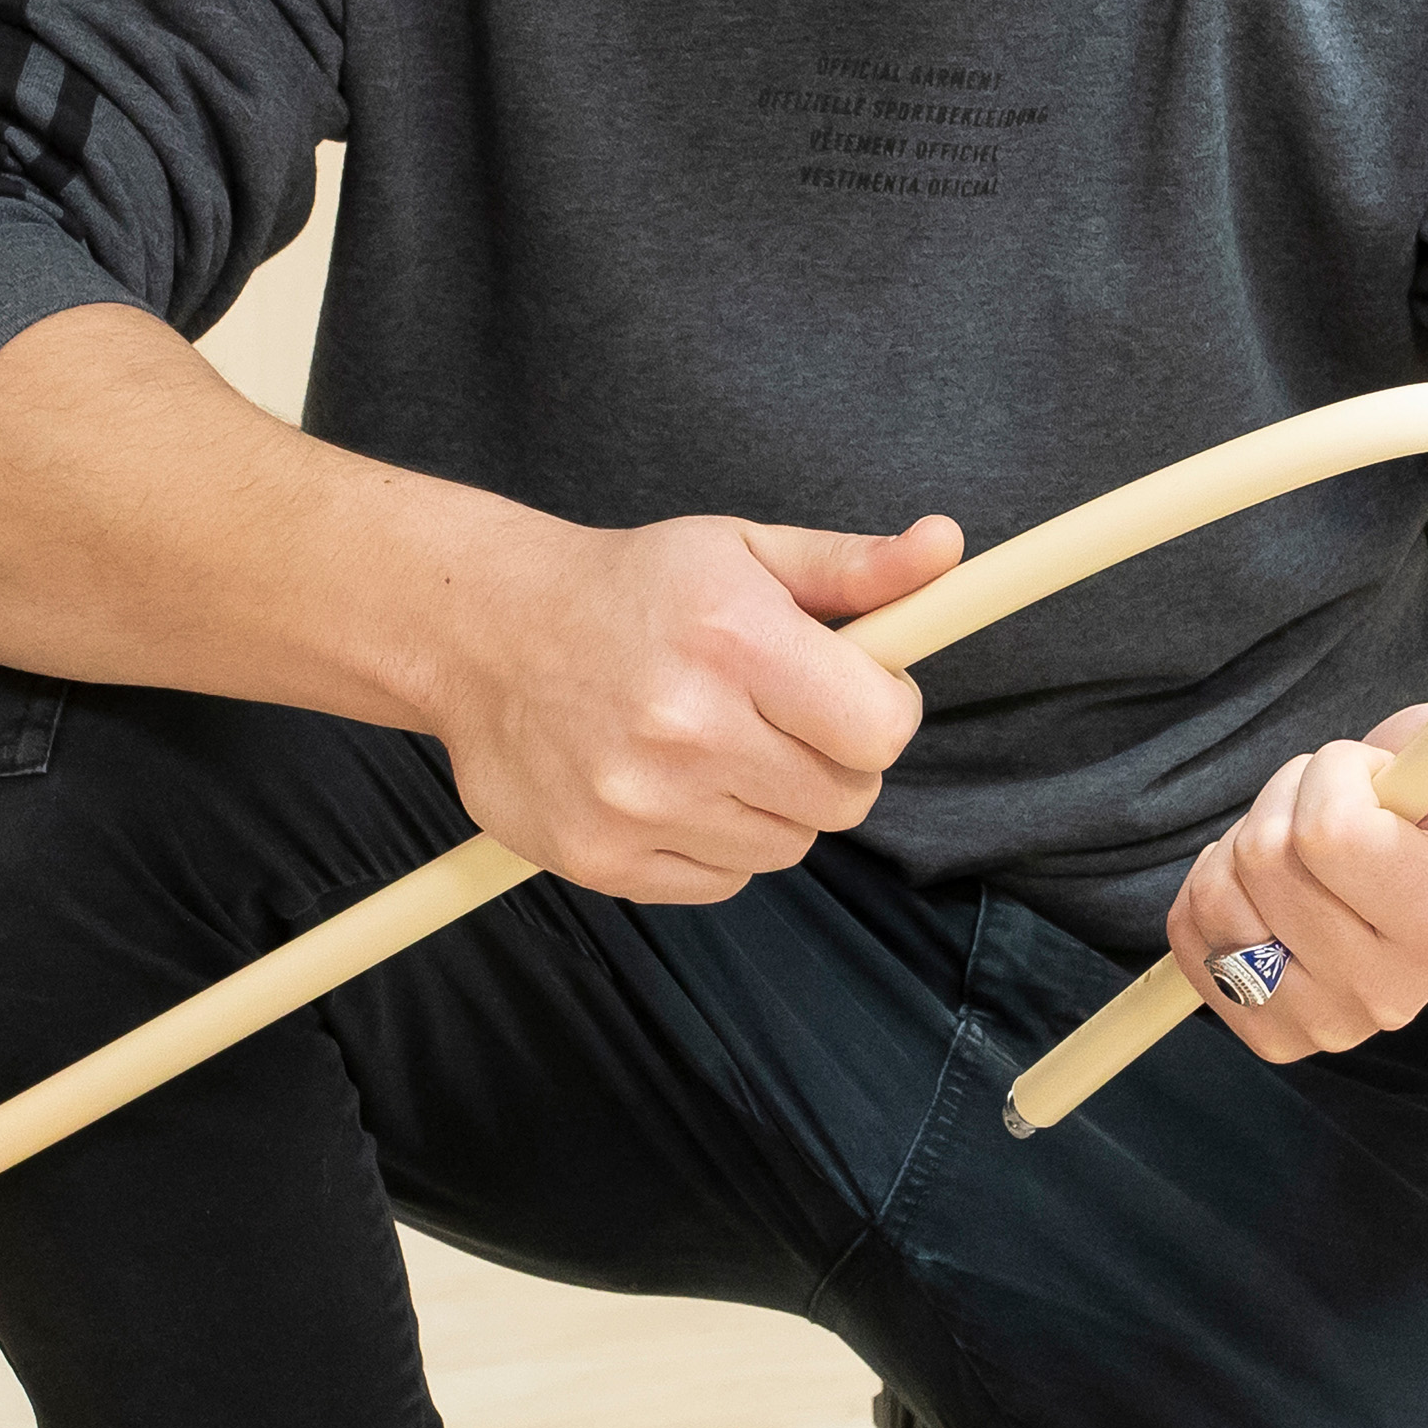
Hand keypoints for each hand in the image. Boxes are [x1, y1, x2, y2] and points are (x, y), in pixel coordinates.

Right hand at [433, 511, 962, 902]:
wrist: (483, 632)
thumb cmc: (630, 589)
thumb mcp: (745, 551)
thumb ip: (853, 566)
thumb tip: (944, 546)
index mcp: (735, 639)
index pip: (882, 732)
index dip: (884, 712)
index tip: (855, 690)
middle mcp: (687, 726)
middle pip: (845, 799)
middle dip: (831, 759)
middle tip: (777, 716)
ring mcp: (640, 801)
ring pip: (787, 845)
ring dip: (771, 803)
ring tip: (713, 744)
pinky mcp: (601, 858)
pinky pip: (722, 881)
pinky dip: (714, 843)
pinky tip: (672, 786)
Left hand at [1164, 676, 1427, 1065]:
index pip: (1328, 834)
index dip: (1333, 776)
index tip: (1369, 777)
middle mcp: (1388, 994)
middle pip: (1265, 859)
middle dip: (1287, 803)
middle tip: (1334, 809)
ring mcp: (1324, 1025)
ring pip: (1218, 894)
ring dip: (1244, 845)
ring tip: (1304, 848)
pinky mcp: (1267, 1033)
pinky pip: (1189, 934)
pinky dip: (1211, 890)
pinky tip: (1269, 887)